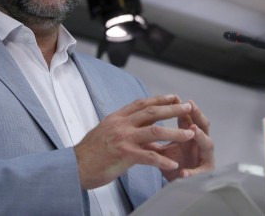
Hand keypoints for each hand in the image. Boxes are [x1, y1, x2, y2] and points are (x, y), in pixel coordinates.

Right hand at [73, 95, 195, 189]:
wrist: (74, 166)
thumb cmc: (91, 152)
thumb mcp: (108, 133)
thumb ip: (127, 130)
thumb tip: (147, 135)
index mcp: (117, 118)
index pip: (142, 103)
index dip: (159, 99)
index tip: (173, 97)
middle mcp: (121, 124)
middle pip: (152, 112)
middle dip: (173, 109)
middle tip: (188, 107)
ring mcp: (123, 138)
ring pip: (155, 132)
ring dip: (175, 133)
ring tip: (190, 134)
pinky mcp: (124, 154)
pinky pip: (148, 157)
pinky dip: (162, 161)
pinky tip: (173, 164)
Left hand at [145, 99, 214, 181]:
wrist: (180, 187)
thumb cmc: (174, 166)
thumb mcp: (162, 151)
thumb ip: (156, 138)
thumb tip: (140, 124)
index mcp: (190, 136)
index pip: (187, 118)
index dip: (182, 108)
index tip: (174, 97)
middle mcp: (200, 144)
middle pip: (203, 125)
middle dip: (197, 115)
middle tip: (190, 106)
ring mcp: (205, 158)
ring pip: (207, 144)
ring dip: (201, 136)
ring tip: (193, 131)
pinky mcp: (205, 175)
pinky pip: (200, 173)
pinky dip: (193, 173)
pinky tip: (184, 173)